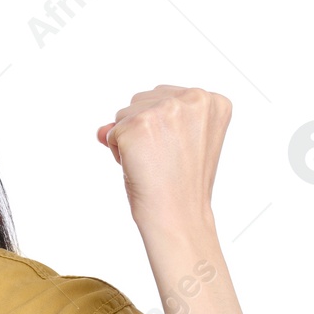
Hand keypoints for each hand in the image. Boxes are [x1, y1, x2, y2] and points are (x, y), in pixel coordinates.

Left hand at [96, 84, 229, 232]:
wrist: (178, 216)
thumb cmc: (180, 186)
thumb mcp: (175, 144)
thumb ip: (144, 122)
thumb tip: (101, 130)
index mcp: (212, 101)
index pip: (164, 97)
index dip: (161, 128)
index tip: (177, 151)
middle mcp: (194, 98)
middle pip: (142, 100)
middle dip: (143, 130)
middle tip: (163, 160)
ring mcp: (167, 109)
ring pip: (124, 114)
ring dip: (129, 140)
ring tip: (153, 164)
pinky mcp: (140, 123)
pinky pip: (111, 132)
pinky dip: (117, 152)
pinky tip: (139, 167)